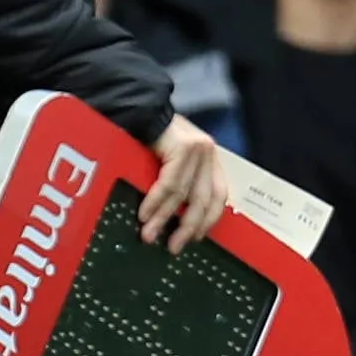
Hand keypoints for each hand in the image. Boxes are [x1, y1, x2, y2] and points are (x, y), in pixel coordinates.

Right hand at [140, 116, 231, 252]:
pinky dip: (155, 203)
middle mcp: (208, 153)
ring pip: (183, 195)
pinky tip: (145, 215)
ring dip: (164, 219)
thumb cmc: (151, 137)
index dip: (208, 219)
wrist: (137, 109)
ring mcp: (198, 150)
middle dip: (188, 227)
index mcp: (209, 159)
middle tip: (175, 246)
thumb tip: (175, 217)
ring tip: (150, 235)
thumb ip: (180, 181)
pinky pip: (169, 184)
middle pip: (204, 199)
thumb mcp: (171, 161)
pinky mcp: (182, 148)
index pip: (218, 195)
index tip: (196, 238)